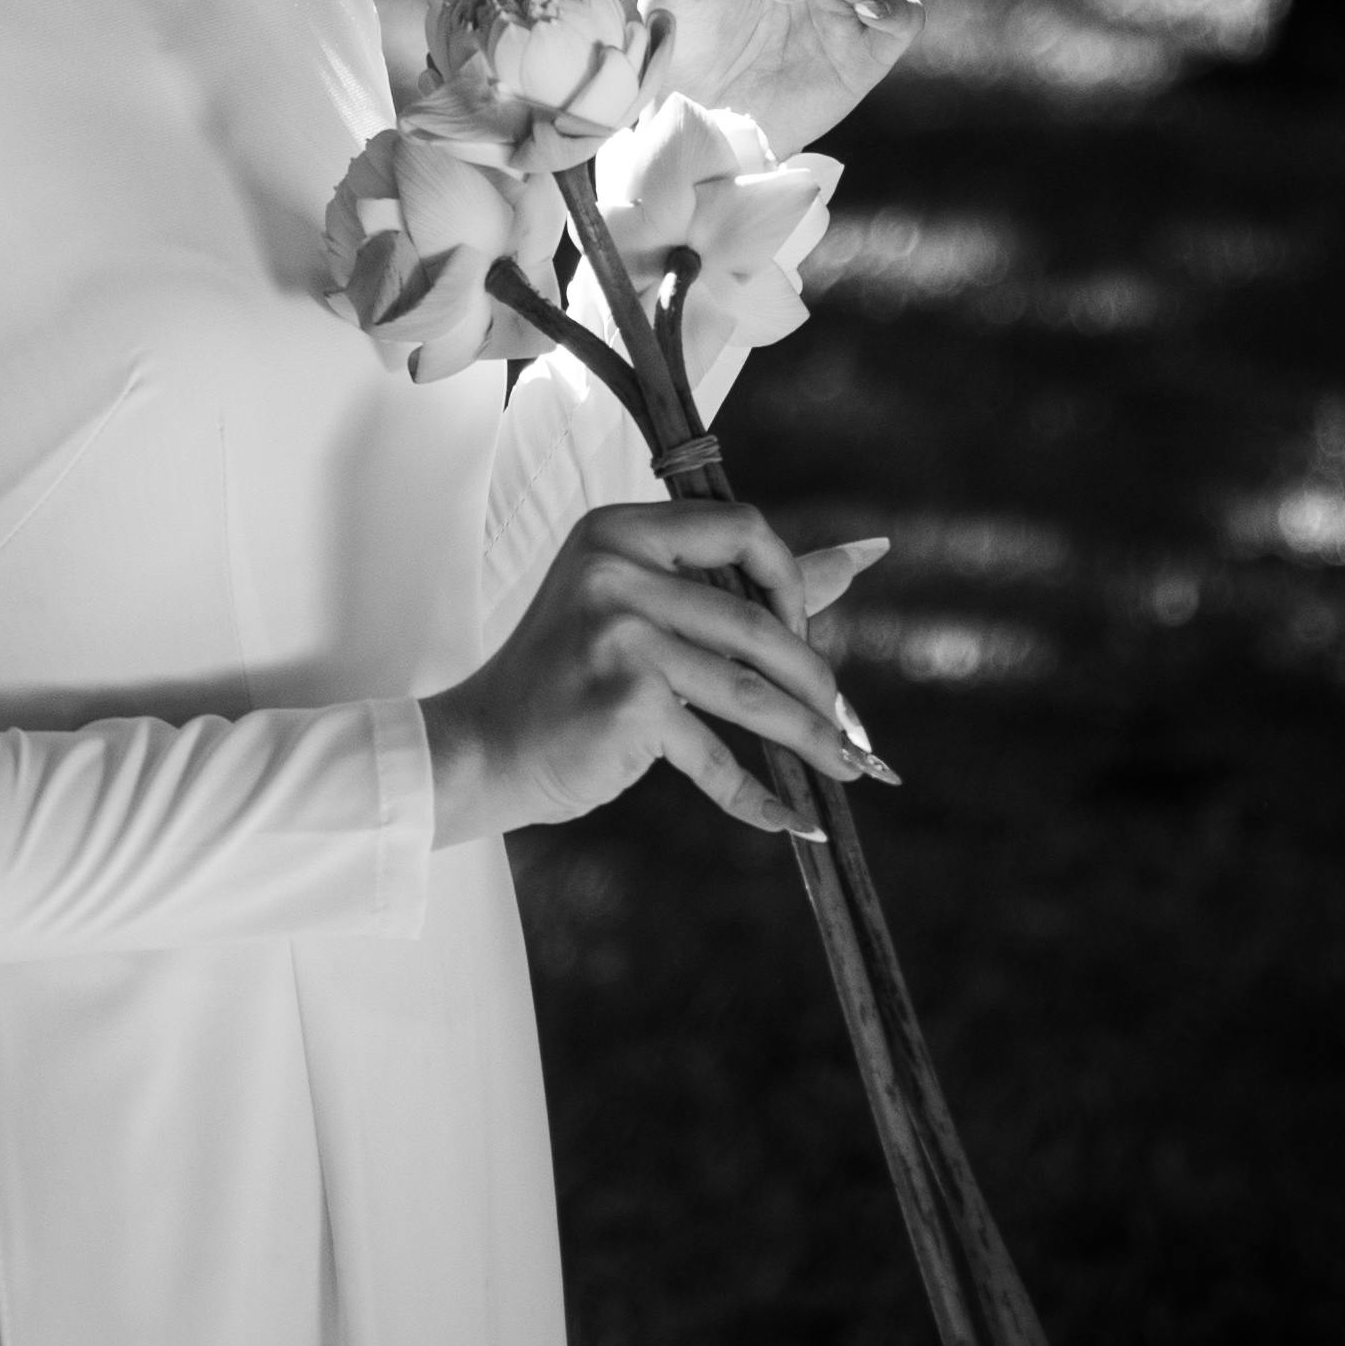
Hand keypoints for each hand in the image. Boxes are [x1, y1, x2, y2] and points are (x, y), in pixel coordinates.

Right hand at [423, 504, 894, 848]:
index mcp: (620, 530)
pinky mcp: (626, 702)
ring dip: (809, 738)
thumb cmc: (570, 675)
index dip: (787, 580)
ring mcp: (620, 635)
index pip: (741, 527)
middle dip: (816, 682)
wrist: (484, 744)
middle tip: (843, 724)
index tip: (801, 633)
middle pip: (757, 622)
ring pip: (750, 691)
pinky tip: (787, 818)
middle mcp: (616, 571)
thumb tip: (859, 560)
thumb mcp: (641, 605)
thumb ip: (742, 582)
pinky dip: (756, 795)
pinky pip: (716, 755)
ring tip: (844, 768)